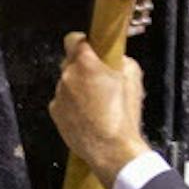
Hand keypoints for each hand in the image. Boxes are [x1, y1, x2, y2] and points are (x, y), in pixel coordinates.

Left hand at [49, 33, 149, 183]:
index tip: (89, 46)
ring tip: (96, 103)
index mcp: (86, 64)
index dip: (82, 41)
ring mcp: (59, 95)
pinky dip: (72, 104)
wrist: (111, 150)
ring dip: (78, 87)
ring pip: (67, 83)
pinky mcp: (55, 112)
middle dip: (82, 67)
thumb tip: (116, 60)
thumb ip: (121, 61)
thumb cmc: (123, 116)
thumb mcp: (133, 79)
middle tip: (99, 79)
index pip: (74, 39)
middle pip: (70, 62)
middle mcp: (67, 76)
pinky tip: (87, 115)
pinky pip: (62, 101)